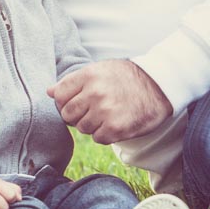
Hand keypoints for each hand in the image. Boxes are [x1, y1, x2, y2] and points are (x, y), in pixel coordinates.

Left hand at [47, 59, 171, 144]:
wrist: (160, 86)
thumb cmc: (128, 77)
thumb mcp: (100, 70)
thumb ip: (74, 81)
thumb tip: (49, 92)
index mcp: (88, 76)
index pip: (58, 95)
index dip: (65, 102)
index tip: (76, 102)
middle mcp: (94, 93)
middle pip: (67, 114)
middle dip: (77, 115)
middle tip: (93, 110)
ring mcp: (104, 111)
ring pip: (82, 128)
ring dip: (93, 125)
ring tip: (108, 114)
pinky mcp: (115, 128)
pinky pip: (98, 138)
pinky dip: (105, 134)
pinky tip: (116, 122)